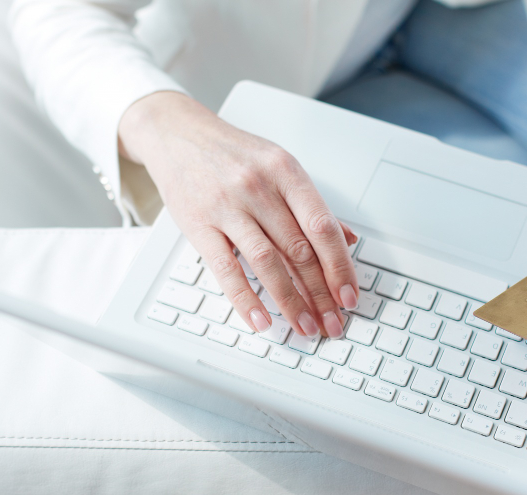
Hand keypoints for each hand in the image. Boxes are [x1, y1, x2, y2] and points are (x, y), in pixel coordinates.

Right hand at [119, 91, 358, 337]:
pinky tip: (260, 320)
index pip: (322, 226)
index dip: (340, 266)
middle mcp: (259, 186)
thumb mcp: (277, 165)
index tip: (349, 296)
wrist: (177, 134)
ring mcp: (228, 206)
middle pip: (299, 250)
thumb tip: (346, 240)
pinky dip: (245, 298)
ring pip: (267, 263)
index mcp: (285, 171)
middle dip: (321, 294)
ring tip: (305, 327)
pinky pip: (226, 268)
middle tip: (333, 323)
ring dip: (291, 301)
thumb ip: (309, 204)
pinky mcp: (199, 224)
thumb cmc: (230, 153)